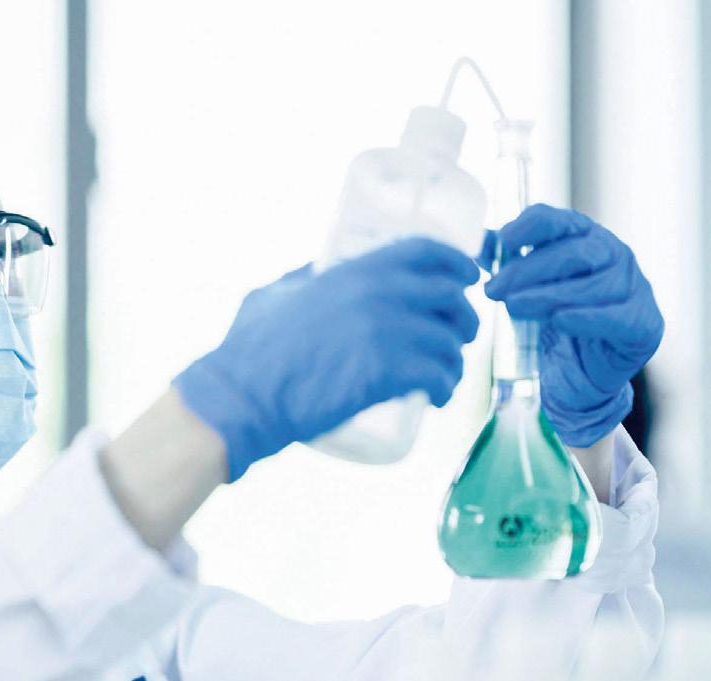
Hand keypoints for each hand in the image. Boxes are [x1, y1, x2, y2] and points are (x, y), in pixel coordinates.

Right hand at [174, 237, 479, 479]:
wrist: (243, 395)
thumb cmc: (248, 350)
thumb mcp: (274, 294)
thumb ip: (300, 278)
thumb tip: (314, 271)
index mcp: (356, 270)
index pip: (427, 252)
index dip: (457, 263)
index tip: (468, 277)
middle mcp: (379, 294)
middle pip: (450, 297)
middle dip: (464, 317)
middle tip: (458, 338)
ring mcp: (386, 333)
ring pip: (449, 341)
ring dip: (455, 360)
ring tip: (443, 377)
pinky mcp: (387, 374)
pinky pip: (439, 375)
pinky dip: (445, 387)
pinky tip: (438, 397)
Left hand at [481, 204, 663, 446]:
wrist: (578, 379)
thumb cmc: (551, 327)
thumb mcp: (523, 292)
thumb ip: (503, 267)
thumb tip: (473, 244)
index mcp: (585, 239)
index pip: (559, 220)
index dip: (531, 226)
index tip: (504, 240)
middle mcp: (614, 257)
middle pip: (575, 251)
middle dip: (529, 269)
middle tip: (495, 289)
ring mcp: (635, 288)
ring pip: (594, 284)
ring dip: (549, 295)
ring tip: (514, 307)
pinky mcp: (644, 324)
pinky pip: (616, 317)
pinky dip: (585, 317)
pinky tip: (559, 320)